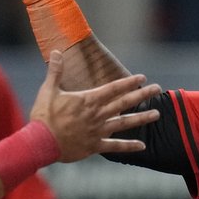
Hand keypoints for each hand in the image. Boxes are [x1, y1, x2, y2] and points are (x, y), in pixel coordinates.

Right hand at [32, 50, 158, 161]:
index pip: (113, 88)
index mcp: (88, 100)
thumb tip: (56, 51)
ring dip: (141, 118)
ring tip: (157, 114)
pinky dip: (129, 146)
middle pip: (124, 102)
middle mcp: (97, 115)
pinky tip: (142, 146)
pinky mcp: (94, 146)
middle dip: (142, 95)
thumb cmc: (43, 116)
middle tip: (158, 89)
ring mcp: (98, 131)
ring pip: (125, 123)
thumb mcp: (47, 90)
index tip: (142, 77)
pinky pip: (115, 146)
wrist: (41, 142)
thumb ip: (55, 71)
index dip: (129, 82)